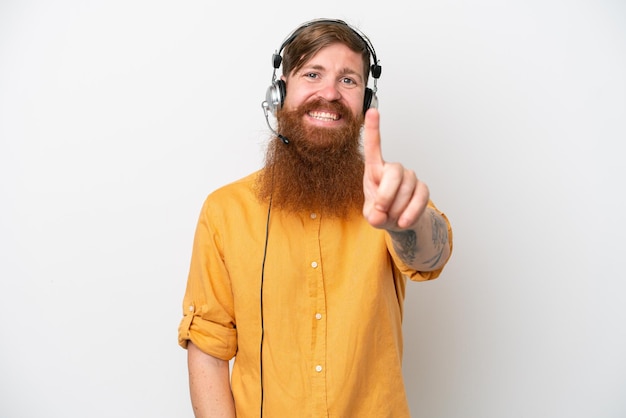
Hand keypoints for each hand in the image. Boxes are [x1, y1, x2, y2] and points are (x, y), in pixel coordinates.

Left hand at [362, 108, 429, 230]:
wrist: (400, 222)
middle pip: (394, 172)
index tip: (371, 111)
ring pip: (406, 187)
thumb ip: (372, 215)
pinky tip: (403, 221)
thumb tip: (380, 213)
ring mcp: (409, 177)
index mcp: (375, 169)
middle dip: (386, 195)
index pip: (373, 146)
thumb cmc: (382, 212)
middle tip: (380, 210)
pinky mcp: (422, 188)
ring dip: (397, 208)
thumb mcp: (371, 215)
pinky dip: (411, 212)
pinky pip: (420, 197)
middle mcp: (393, 168)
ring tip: (392, 217)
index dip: (372, 129)